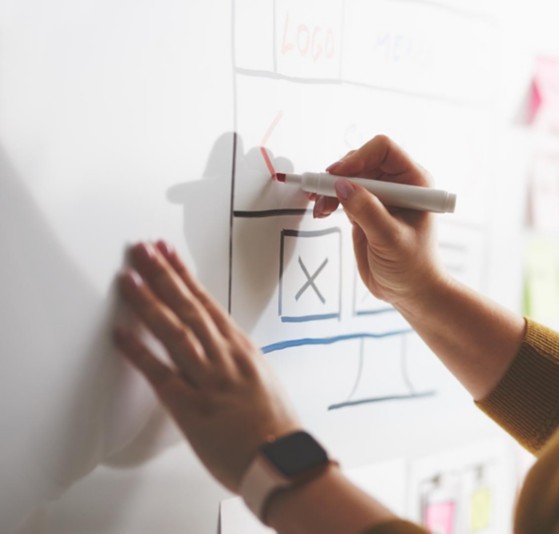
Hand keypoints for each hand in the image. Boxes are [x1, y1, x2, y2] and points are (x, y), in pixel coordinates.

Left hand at [113, 241, 300, 491]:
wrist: (282, 459)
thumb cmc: (276, 425)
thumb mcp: (263, 380)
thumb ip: (239, 360)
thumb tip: (222, 347)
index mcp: (243, 349)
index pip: (209, 303)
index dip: (185, 276)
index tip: (169, 253)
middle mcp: (226, 358)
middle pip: (189, 308)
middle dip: (163, 275)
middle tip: (142, 250)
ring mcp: (209, 380)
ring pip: (175, 332)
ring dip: (149, 302)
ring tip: (128, 277)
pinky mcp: (192, 407)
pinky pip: (160, 374)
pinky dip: (139, 352)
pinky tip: (120, 333)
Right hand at [314, 135, 448, 308]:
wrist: (411, 292)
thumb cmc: (413, 267)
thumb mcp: (391, 239)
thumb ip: (367, 211)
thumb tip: (342, 186)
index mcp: (415, 182)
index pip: (384, 150)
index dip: (359, 157)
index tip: (339, 175)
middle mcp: (398, 184)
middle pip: (361, 160)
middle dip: (339, 174)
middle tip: (320, 191)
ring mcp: (380, 197)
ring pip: (348, 176)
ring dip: (329, 187)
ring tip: (320, 206)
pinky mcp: (365, 210)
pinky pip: (343, 194)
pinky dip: (329, 199)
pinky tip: (322, 210)